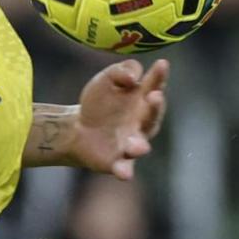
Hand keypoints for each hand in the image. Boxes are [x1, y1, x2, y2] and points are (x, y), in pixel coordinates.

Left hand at [69, 59, 168, 179]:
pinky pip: (124, 167)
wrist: (77, 130)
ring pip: (141, 146)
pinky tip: (124, 174)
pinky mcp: (118, 161)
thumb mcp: (106, 79)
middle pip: (152, 116)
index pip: (154, 85)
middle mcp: (142, 122)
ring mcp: (131, 143)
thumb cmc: (99, 103)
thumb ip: (121, 71)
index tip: (162, 64)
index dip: (159, 76)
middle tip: (154, 97)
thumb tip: (133, 77)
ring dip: (140, 145)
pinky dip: (125, 171)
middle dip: (155, 108)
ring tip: (136, 145)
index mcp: (142, 99)